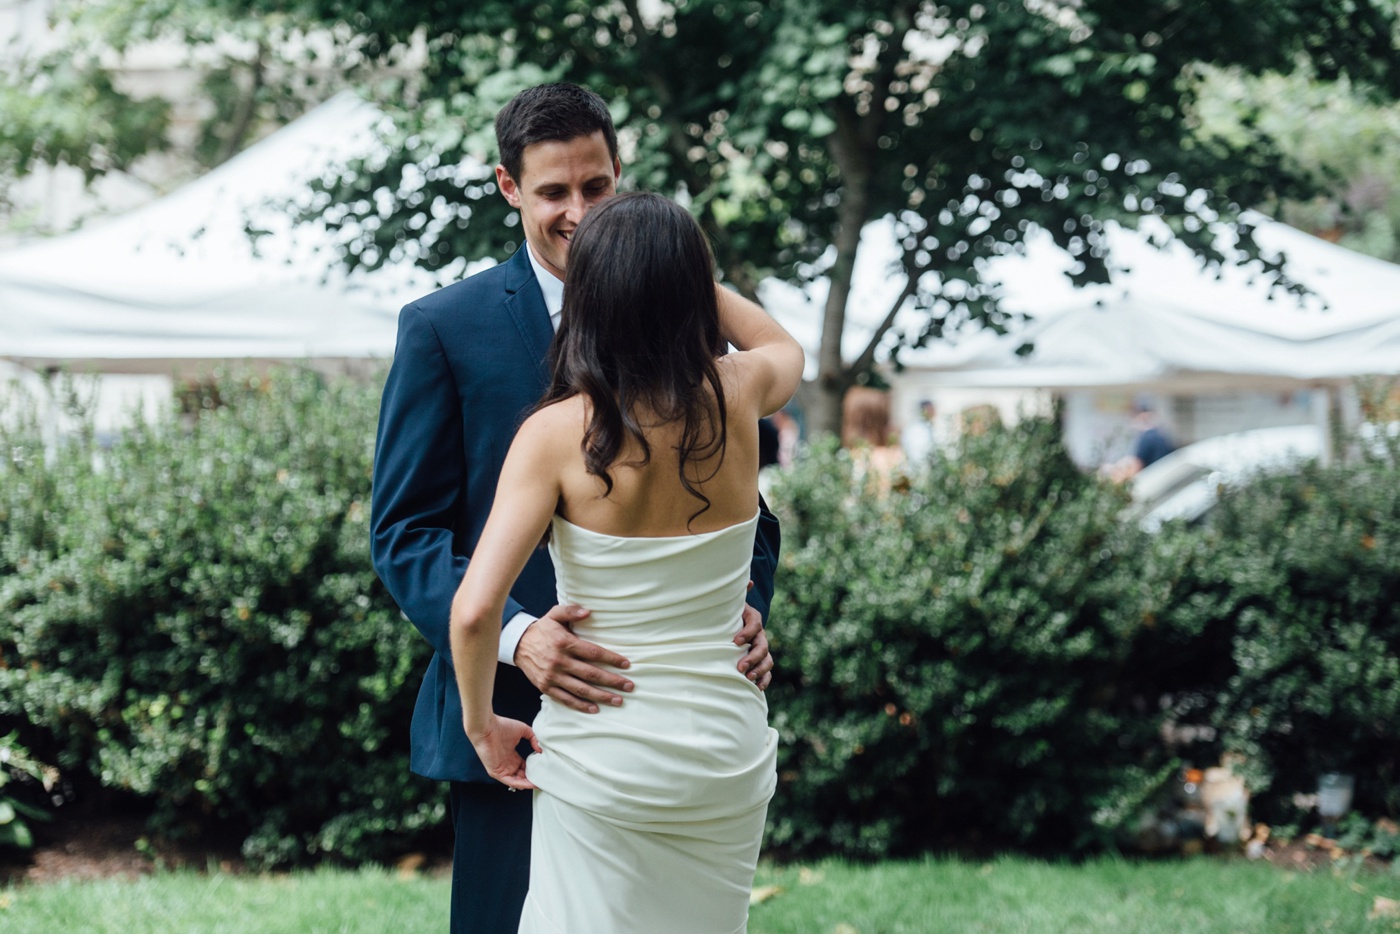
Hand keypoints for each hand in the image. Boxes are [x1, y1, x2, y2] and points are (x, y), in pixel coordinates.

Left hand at [467, 714, 540, 790]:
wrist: (487, 727)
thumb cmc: (502, 726)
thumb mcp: (523, 730)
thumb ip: (533, 738)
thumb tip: (540, 749)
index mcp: (511, 755)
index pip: (524, 766)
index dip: (533, 769)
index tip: (543, 770)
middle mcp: (507, 764)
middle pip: (522, 775)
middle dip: (532, 778)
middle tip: (544, 779)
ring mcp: (502, 769)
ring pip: (517, 781)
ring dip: (528, 783)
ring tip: (540, 783)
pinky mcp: (497, 773)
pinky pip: (511, 782)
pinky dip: (521, 784)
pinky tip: (531, 784)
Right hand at [515, 604, 633, 712]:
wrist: (517, 644)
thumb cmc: (542, 629)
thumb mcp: (554, 614)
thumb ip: (571, 611)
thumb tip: (588, 612)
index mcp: (564, 643)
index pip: (593, 653)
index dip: (611, 659)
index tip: (627, 664)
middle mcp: (559, 661)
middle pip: (591, 674)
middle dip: (612, 681)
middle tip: (629, 686)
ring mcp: (552, 677)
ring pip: (581, 689)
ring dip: (601, 696)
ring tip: (618, 700)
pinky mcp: (546, 687)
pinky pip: (566, 699)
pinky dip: (580, 705)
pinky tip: (595, 709)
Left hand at [734, 596, 772, 690]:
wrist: (733, 625)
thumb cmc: (729, 615)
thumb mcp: (730, 604)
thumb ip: (737, 595)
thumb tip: (748, 581)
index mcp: (753, 619)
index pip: (755, 625)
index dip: (747, 633)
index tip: (735, 641)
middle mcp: (760, 635)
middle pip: (762, 646)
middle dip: (752, 657)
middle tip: (740, 666)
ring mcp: (761, 649)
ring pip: (767, 660)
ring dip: (759, 669)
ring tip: (747, 677)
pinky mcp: (760, 661)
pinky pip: (767, 672)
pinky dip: (764, 680)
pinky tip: (757, 688)